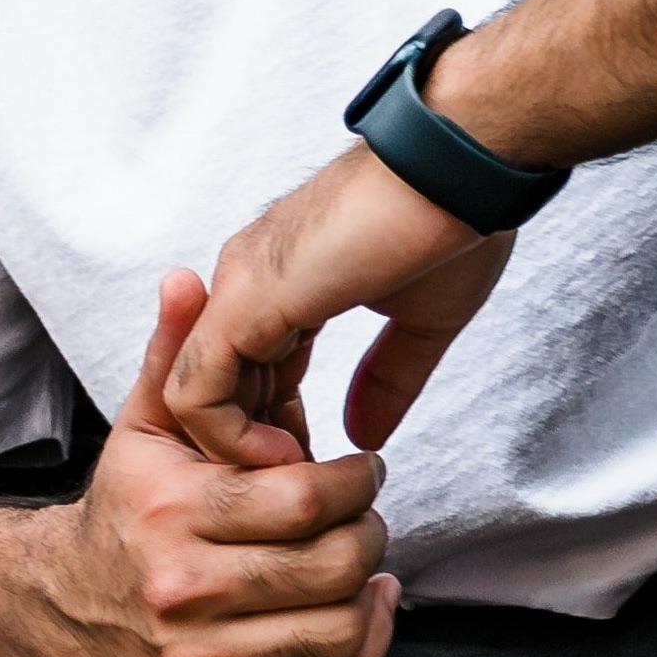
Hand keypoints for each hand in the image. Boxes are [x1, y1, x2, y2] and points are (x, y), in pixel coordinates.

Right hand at [53, 272, 401, 656]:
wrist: (71, 602)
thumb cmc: (129, 502)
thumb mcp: (145, 421)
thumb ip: (178, 352)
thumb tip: (189, 278)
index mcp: (172, 516)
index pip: (303, 503)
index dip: (354, 482)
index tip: (361, 468)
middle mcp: (182, 595)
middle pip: (330, 568)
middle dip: (368, 529)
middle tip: (366, 509)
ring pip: (336, 630)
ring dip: (371, 587)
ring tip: (364, 555)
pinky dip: (366, 647)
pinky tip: (366, 606)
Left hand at [163, 140, 515, 469]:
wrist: (462, 167)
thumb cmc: (453, 222)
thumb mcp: (421, 319)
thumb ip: (388, 376)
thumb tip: (365, 435)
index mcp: (283, 279)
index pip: (249, 369)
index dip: (279, 427)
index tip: (324, 464)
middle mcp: (246, 280)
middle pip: (215, 385)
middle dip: (253, 449)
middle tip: (304, 489)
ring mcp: (239, 288)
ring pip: (194, 395)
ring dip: (238, 455)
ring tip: (295, 482)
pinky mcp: (246, 302)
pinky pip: (200, 392)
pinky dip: (232, 440)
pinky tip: (287, 459)